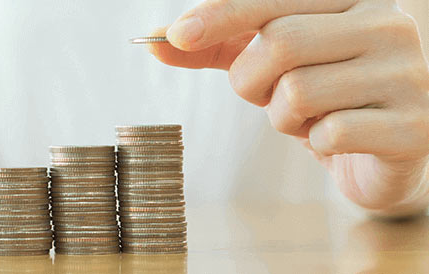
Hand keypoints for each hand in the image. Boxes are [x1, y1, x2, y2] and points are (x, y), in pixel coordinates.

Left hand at [149, 0, 428, 217]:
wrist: (383, 153)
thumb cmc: (321, 94)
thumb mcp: (266, 62)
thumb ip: (215, 46)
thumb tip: (155, 42)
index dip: (223, 14)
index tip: (178, 36)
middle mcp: (390, 26)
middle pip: (281, 42)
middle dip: (251, 78)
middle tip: (264, 95)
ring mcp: (410, 74)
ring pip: (300, 91)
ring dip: (282, 116)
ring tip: (309, 117)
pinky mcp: (415, 126)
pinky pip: (330, 133)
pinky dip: (314, 142)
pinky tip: (334, 139)